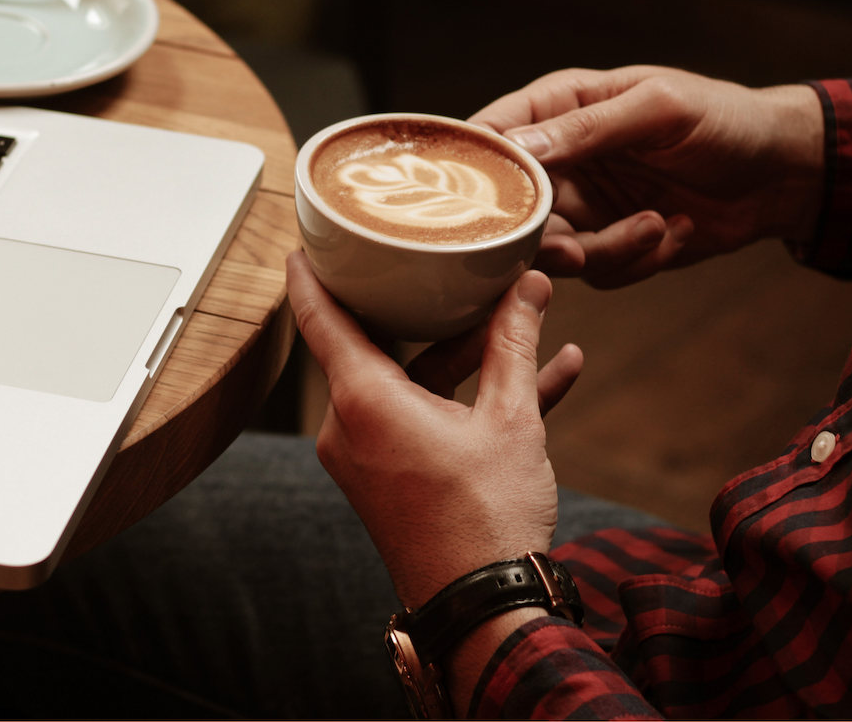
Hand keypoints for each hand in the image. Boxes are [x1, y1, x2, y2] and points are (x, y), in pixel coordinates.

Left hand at [287, 251, 582, 608]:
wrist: (485, 610)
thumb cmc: (486, 521)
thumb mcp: (511, 418)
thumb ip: (514, 344)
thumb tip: (528, 286)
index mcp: (363, 400)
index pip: (318, 317)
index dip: (311, 274)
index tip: (306, 240)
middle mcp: (351, 426)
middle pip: (379, 345)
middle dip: (429, 311)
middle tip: (448, 268)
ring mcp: (368, 456)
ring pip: (415, 384)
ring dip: (470, 359)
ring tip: (526, 325)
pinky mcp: (392, 479)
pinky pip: (427, 421)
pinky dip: (471, 401)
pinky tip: (545, 376)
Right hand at [470, 66, 824, 287]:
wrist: (784, 172)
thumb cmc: (725, 119)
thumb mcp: (659, 110)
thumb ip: (587, 129)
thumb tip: (516, 149)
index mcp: (559, 107)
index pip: (488, 137)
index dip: (474, 173)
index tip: (479, 207)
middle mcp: (560, 160)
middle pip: (510, 211)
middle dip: (544, 238)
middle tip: (577, 249)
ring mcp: (583, 206)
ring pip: (554, 252)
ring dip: (607, 250)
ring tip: (658, 228)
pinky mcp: (611, 244)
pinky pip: (599, 273)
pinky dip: (639, 261)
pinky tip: (678, 231)